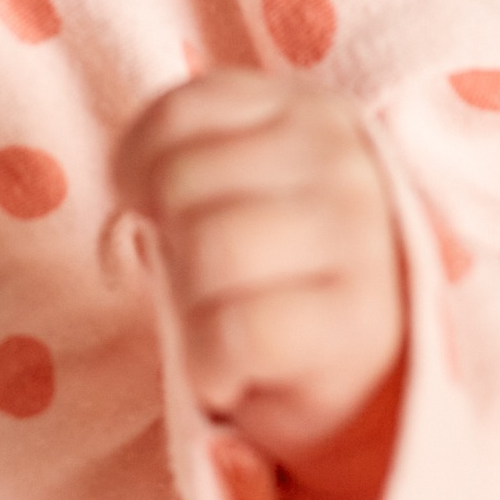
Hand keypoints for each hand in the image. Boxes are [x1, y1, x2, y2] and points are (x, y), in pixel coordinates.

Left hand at [114, 69, 404, 499]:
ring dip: (189, 307)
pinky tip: (234, 369)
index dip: (138, 168)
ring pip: (209, 249)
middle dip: (168, 244)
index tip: (151, 210)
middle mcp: (343, 164)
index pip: (181, 113)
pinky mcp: (359, 325)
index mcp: (310, 113)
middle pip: (182, 182)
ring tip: (222, 324)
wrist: (366, 386)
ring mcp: (360, 240)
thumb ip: (192, 159)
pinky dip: (211, 364)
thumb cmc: (282, 276)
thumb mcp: (244, 189)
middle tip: (203, 284)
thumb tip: (134, 187)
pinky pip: (236, 330)